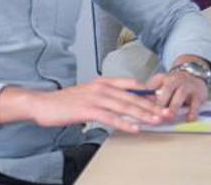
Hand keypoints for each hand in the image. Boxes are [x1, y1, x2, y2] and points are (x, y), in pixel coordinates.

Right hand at [0, 77, 167, 132]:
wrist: (43, 104)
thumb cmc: (66, 102)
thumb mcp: (90, 94)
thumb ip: (108, 96)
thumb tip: (126, 104)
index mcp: (105, 82)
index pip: (133, 85)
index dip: (150, 93)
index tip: (164, 100)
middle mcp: (103, 87)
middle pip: (133, 97)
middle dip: (152, 106)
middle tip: (167, 113)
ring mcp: (96, 98)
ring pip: (125, 107)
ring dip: (143, 115)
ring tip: (156, 121)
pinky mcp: (88, 110)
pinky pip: (110, 117)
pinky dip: (124, 123)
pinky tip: (135, 128)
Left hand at [147, 62, 209, 121]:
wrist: (195, 74)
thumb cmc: (174, 83)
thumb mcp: (160, 82)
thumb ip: (149, 90)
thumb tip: (135, 101)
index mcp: (164, 78)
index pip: (153, 86)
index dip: (147, 97)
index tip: (141, 107)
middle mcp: (176, 80)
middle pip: (167, 89)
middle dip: (161, 102)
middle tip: (155, 114)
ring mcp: (188, 86)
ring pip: (180, 95)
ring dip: (174, 106)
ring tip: (169, 117)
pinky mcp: (198, 94)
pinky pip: (195, 103)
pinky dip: (192, 112)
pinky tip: (188, 119)